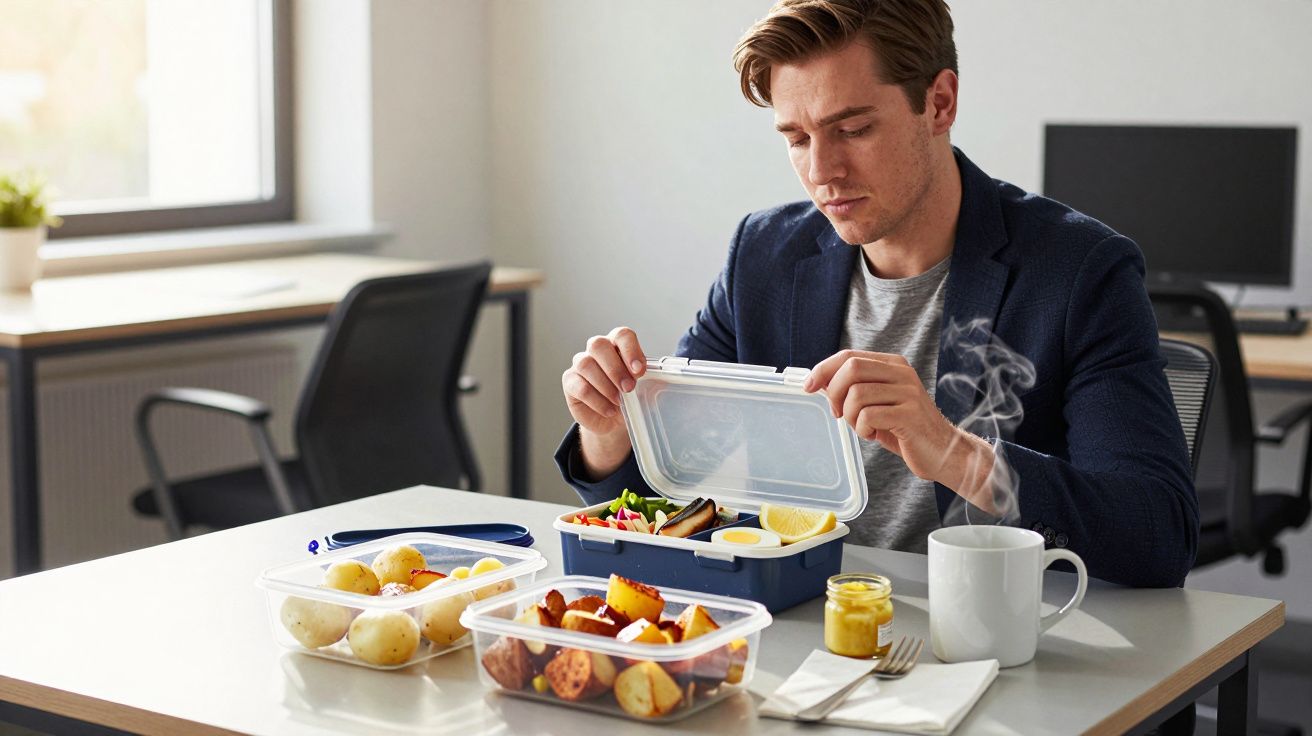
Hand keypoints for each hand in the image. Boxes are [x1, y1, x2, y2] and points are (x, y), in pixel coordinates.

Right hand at [561, 327, 647, 477]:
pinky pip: (579, 386)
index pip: (622, 335)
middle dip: (615, 368)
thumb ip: (654, 380)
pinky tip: (609, 410)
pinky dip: (596, 400)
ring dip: (605, 384)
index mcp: (618, 345)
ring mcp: (580, 364)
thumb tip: (669, 378)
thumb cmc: (631, 398)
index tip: (640, 371)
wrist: (613, 420)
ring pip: (586, 364)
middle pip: (598, 345)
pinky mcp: (570, 382)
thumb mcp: (646, 389)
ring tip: (619, 402)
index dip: (630, 350)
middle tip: (628, 388)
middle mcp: (597, 350)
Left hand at [804, 350, 993, 502]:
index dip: (823, 369)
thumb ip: (855, 388)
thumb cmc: (904, 428)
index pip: (849, 356)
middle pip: (851, 368)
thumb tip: (818, 382)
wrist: (942, 451)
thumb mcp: (878, 402)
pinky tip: (874, 434)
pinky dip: (863, 429)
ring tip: (863, 427)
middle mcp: (901, 373)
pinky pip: (869, 416)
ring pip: (857, 394)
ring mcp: (908, 392)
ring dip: (850, 416)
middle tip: (838, 414)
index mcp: (892, 365)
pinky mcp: (910, 414)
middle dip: (834, 393)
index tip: (808, 386)